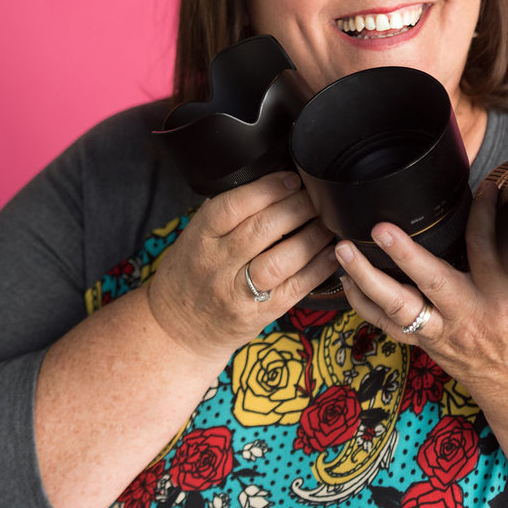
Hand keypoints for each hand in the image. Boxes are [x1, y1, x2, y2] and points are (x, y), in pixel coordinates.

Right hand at [147, 172, 335, 363]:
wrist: (176, 329)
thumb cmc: (190, 273)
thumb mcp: (194, 237)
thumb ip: (224, 212)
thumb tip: (267, 180)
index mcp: (200, 238)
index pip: (232, 206)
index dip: (267, 189)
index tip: (291, 178)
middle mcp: (216, 265)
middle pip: (261, 230)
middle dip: (297, 207)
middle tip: (316, 196)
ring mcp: (237, 292)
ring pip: (280, 260)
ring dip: (311, 237)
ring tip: (327, 221)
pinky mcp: (258, 314)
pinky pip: (294, 288)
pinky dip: (318, 268)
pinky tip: (332, 252)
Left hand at [334, 183, 507, 418]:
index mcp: (504, 302)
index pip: (490, 249)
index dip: (485, 215)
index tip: (485, 187)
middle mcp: (468, 317)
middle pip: (431, 283)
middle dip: (405, 255)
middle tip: (381, 228)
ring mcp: (443, 334)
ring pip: (398, 309)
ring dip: (367, 279)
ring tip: (343, 250)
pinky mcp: (428, 344)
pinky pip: (390, 325)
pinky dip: (365, 304)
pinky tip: (346, 281)